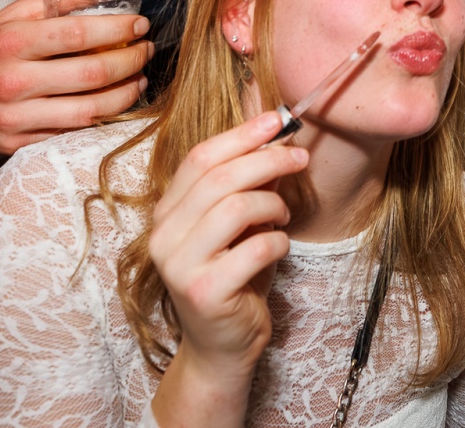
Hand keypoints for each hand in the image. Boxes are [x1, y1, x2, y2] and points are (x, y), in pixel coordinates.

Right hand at [0, 0, 150, 153]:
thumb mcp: (11, 16)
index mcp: (10, 43)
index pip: (78, 34)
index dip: (118, 30)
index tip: (140, 25)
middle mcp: (12, 82)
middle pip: (91, 73)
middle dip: (131, 60)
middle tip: (146, 49)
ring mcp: (15, 118)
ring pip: (90, 110)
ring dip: (126, 93)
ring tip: (140, 77)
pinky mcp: (18, 144)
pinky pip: (73, 132)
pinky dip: (103, 117)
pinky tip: (117, 102)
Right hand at [150, 111, 308, 378]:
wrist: (221, 345)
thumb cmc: (233, 276)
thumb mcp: (236, 225)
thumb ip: (244, 184)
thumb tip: (276, 135)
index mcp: (167, 212)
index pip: (200, 157)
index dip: (242, 134)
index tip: (278, 119)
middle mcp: (164, 236)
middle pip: (220, 178)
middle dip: (268, 160)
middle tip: (300, 157)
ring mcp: (180, 265)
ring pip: (237, 208)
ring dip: (274, 204)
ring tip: (284, 215)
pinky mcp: (205, 291)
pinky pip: (256, 247)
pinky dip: (278, 241)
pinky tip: (279, 247)